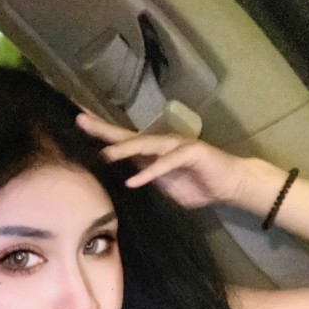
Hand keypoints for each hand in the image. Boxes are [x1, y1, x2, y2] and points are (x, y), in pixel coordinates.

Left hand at [76, 111, 245, 208]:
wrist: (230, 185)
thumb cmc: (197, 187)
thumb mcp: (163, 188)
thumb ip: (144, 181)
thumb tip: (120, 184)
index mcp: (152, 153)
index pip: (122, 140)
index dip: (100, 132)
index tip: (78, 123)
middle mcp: (161, 144)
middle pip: (128, 135)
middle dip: (103, 129)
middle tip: (80, 120)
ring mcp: (176, 146)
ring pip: (146, 146)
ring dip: (124, 150)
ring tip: (104, 155)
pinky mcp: (192, 153)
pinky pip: (167, 163)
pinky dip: (150, 173)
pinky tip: (133, 181)